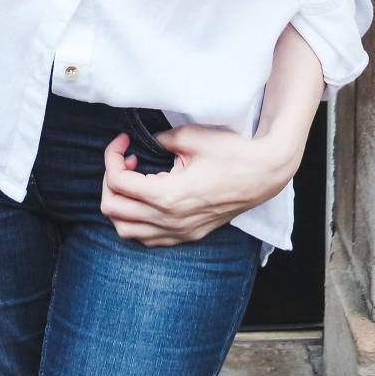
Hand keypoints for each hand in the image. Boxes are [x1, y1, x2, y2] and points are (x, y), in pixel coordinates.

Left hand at [99, 123, 299, 246]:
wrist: (264, 175)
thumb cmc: (231, 154)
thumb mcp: (191, 137)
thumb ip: (160, 138)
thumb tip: (145, 140)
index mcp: (168, 195)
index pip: (118, 182)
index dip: (112, 157)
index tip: (124, 141)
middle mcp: (170, 220)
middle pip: (113, 210)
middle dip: (110, 181)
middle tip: (125, 160)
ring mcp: (180, 232)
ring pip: (125, 231)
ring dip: (120, 205)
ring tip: (134, 181)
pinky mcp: (188, 235)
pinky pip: (147, 238)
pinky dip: (135, 221)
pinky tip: (146, 200)